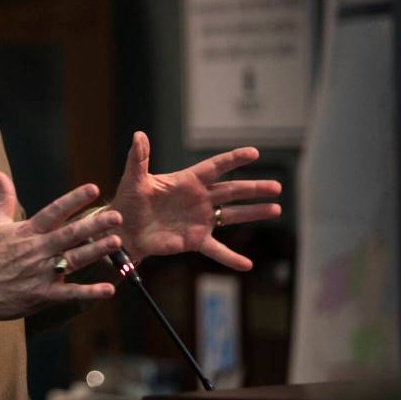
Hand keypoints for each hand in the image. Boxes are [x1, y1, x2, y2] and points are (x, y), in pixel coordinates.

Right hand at [0, 171, 121, 321]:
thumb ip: (3, 199)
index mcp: (27, 232)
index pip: (54, 211)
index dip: (74, 199)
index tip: (92, 188)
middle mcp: (37, 250)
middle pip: (70, 234)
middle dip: (94, 224)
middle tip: (116, 216)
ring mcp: (41, 272)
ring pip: (74, 259)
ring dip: (96, 251)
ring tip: (117, 242)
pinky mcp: (42, 294)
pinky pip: (70, 293)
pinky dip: (89, 292)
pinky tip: (108, 289)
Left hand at [110, 131, 281, 269]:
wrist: (123, 229)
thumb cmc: (128, 201)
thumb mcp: (134, 179)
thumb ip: (138, 158)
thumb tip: (138, 135)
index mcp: (187, 181)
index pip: (215, 167)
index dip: (233, 159)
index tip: (254, 152)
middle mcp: (198, 199)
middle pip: (232, 190)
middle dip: (254, 188)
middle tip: (276, 187)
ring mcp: (199, 220)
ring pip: (232, 215)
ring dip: (254, 212)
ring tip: (276, 209)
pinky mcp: (194, 240)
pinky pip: (216, 250)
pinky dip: (231, 258)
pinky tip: (247, 264)